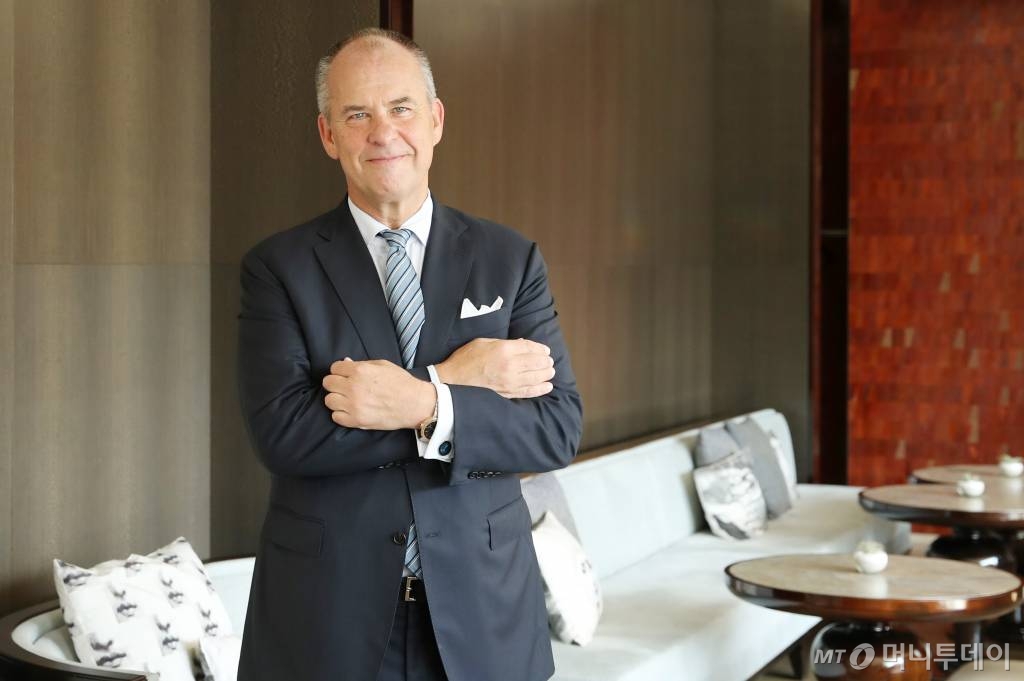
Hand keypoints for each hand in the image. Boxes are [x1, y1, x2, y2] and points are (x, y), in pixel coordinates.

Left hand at [322, 358, 433, 429]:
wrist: (415, 403)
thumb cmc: (401, 383)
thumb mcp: (382, 365)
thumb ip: (361, 364)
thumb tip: (345, 363)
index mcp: (360, 370)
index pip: (334, 368)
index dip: (340, 371)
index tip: (346, 375)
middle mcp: (353, 387)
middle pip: (328, 383)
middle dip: (336, 383)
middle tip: (345, 387)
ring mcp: (354, 405)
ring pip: (329, 400)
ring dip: (337, 399)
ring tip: (348, 399)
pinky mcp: (357, 420)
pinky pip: (336, 417)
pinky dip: (341, 414)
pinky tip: (351, 410)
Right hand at [436, 338, 554, 398]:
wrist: (452, 380)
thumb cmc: (465, 359)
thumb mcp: (483, 342)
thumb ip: (504, 343)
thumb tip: (522, 345)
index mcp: (504, 350)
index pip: (529, 347)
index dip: (540, 348)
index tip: (545, 350)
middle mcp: (510, 366)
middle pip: (536, 363)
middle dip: (546, 361)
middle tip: (549, 361)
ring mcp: (509, 382)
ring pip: (536, 378)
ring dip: (546, 374)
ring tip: (550, 371)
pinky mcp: (507, 394)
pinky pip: (528, 392)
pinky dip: (540, 389)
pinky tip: (547, 386)